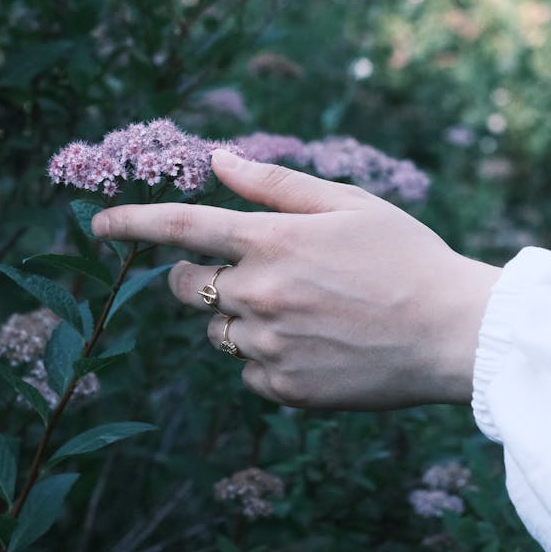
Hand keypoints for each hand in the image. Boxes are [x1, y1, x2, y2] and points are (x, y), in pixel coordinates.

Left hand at [92, 149, 500, 409]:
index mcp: (272, 241)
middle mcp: (259, 295)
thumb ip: (274, 184)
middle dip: (194, 276)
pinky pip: (249, 371)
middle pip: (185, 287)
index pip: (180, 226)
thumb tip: (219, 161)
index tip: (97, 225)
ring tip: (304, 310)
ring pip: (218, 331)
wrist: (453, 333)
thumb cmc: (405, 256)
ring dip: (239, 316)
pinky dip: (268, 357)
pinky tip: (317, 344)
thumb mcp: (346, 203)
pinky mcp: (284, 390)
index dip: (131, 222)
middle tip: (245, 271)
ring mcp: (269, 348)